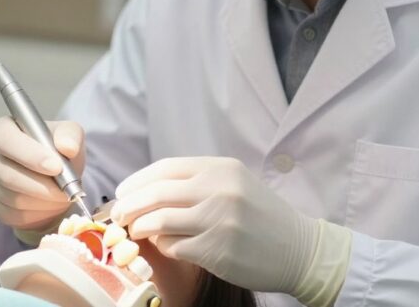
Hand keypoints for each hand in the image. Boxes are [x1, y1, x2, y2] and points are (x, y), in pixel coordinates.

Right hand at [0, 117, 85, 232]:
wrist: (50, 178)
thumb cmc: (56, 151)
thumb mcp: (68, 134)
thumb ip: (70, 135)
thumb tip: (67, 147)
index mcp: (2, 129)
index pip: (7, 141)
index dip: (30, 155)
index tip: (56, 167)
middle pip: (6, 174)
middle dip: (40, 186)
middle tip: (65, 191)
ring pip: (11, 198)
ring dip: (41, 201)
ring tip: (60, 196)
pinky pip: (11, 214)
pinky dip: (35, 214)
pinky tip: (48, 206)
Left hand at [111, 157, 321, 294]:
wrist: (300, 249)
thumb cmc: (261, 216)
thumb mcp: (234, 183)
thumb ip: (196, 181)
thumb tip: (146, 189)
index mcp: (221, 168)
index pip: (165, 168)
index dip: (137, 180)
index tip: (122, 191)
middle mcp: (219, 190)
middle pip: (156, 193)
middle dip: (129, 204)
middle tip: (118, 215)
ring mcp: (218, 221)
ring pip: (159, 220)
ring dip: (140, 226)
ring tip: (135, 231)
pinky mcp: (217, 250)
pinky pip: (174, 246)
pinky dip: (163, 246)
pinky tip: (166, 245)